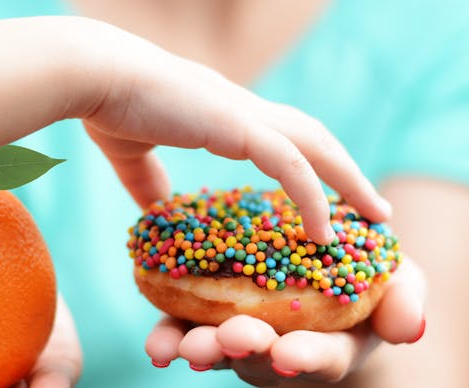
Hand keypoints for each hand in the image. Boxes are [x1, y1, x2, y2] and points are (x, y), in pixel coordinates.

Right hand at [79, 21, 390, 242]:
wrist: (92, 75)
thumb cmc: (108, 106)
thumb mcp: (132, 155)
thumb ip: (148, 182)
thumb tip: (157, 210)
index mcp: (225, 116)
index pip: (284, 138)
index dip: (312, 163)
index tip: (329, 194)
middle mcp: (244, 112)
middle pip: (315, 139)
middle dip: (347, 172)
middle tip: (374, 207)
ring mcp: (244, 116)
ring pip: (316, 148)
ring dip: (350, 182)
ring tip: (376, 216)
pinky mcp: (236, 126)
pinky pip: (290, 166)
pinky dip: (313, 197)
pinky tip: (325, 231)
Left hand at [144, 259, 425, 386]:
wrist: (320, 276)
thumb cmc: (367, 283)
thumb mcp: (400, 285)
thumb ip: (406, 303)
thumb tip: (408, 327)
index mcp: (332, 345)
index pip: (322, 357)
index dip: (308, 358)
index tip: (291, 354)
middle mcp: (283, 351)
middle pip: (262, 359)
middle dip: (245, 350)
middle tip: (232, 338)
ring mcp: (242, 338)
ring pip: (219, 349)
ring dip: (200, 348)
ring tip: (182, 345)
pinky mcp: (208, 319)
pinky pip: (186, 331)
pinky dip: (169, 338)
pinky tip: (156, 344)